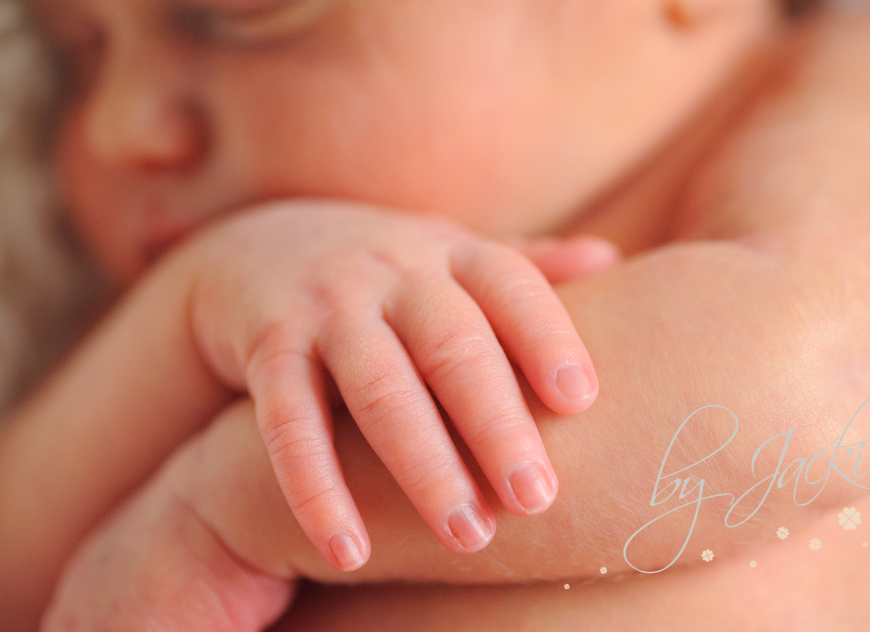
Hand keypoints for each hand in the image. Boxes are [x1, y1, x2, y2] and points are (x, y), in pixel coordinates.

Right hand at [185, 200, 614, 569]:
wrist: (258, 243)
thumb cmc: (389, 271)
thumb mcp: (451, 253)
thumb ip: (526, 263)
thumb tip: (611, 259)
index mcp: (449, 254)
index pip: (508, 285)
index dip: (546, 337)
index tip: (582, 401)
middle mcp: (391, 273)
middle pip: (450, 345)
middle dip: (495, 422)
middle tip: (537, 497)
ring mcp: (326, 308)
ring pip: (377, 388)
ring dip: (423, 465)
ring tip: (468, 536)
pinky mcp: (266, 347)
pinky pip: (288, 423)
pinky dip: (316, 488)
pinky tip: (350, 552)